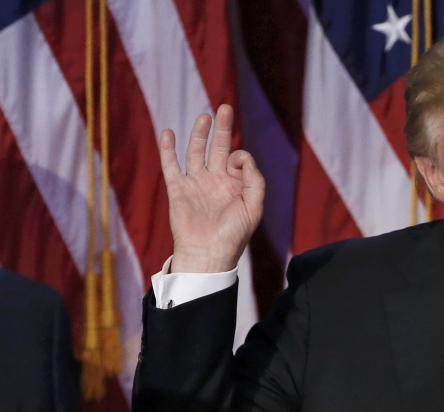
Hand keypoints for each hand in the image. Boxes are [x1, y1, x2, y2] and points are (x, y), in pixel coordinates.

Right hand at [159, 104, 263, 272]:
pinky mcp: (178, 189)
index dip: (239, 156)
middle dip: (221, 128)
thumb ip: (255, 180)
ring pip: (195, 153)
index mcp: (235, 185)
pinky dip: (168, 149)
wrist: (207, 253)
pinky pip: (171, 166)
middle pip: (217, 148)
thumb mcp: (254, 207)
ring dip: (199, 134)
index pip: (237, 158)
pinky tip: (169, 133)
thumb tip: (242, 156)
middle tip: (225, 107)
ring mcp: (196, 184)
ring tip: (204, 116)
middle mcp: (215, 181)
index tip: (236, 166)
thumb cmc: (233, 234)